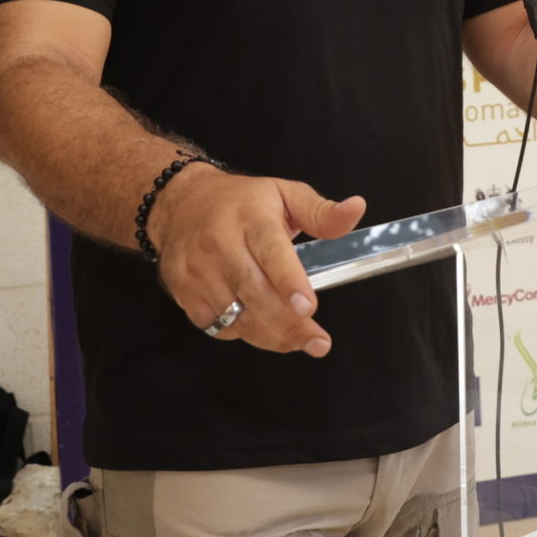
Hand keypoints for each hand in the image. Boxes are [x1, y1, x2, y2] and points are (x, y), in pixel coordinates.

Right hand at [147, 167, 366, 357]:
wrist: (181, 202)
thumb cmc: (241, 202)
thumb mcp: (284, 194)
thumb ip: (321, 211)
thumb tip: (355, 209)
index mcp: (251, 217)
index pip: (270, 251)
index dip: (289, 282)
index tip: (308, 307)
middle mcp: (220, 244)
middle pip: (254, 292)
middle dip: (288, 324)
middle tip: (317, 342)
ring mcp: (198, 270)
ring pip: (236, 316)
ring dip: (270, 336)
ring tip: (297, 341)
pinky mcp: (184, 291)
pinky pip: (217, 326)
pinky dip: (242, 333)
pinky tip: (260, 327)